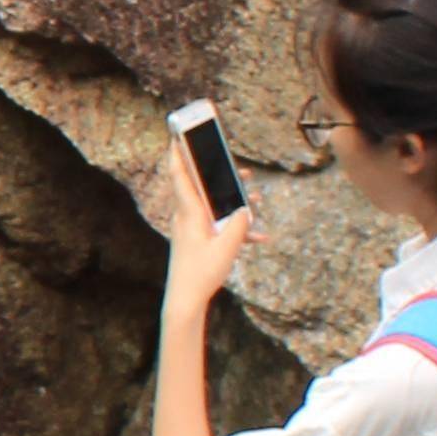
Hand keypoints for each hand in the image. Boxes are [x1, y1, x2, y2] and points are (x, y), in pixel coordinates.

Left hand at [159, 133, 255, 326]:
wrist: (186, 299)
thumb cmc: (201, 273)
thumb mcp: (227, 247)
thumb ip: (239, 225)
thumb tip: (246, 209)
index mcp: (190, 213)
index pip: (180, 176)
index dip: (178, 154)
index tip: (177, 136)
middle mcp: (188, 217)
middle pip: (202, 187)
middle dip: (219, 175)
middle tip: (238, 167)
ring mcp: (192, 228)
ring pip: (214, 205)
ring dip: (234, 201)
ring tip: (256, 197)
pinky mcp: (198, 239)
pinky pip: (219, 226)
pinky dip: (236, 228)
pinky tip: (259, 237)